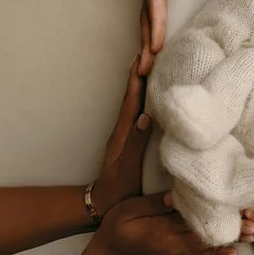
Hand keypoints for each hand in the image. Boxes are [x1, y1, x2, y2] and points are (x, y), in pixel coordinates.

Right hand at [90, 192, 237, 254]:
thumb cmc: (117, 228)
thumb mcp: (129, 211)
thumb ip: (153, 204)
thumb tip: (175, 195)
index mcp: (165, 232)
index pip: (198, 225)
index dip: (219, 218)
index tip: (237, 209)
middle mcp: (176, 245)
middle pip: (209, 236)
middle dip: (232, 229)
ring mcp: (178, 252)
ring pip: (208, 246)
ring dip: (230, 240)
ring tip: (252, 235)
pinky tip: (233, 253)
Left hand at [92, 55, 153, 215]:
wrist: (101, 206)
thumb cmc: (118, 190)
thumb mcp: (128, 168)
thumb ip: (137, 144)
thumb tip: (146, 116)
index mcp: (123, 133)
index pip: (132, 100)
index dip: (138, 78)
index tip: (145, 57)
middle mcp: (124, 129)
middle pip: (132, 94)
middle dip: (140, 72)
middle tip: (148, 49)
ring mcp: (127, 134)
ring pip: (135, 101)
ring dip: (142, 81)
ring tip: (150, 62)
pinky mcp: (132, 139)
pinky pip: (139, 110)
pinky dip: (144, 96)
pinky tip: (151, 93)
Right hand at [133, 0, 209, 74]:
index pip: (156, 1)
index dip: (156, 25)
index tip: (155, 47)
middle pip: (147, 19)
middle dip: (145, 45)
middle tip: (143, 73)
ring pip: (147, 21)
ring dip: (146, 45)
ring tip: (144, 72)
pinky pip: (153, 17)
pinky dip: (151, 35)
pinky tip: (154, 53)